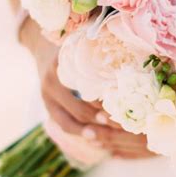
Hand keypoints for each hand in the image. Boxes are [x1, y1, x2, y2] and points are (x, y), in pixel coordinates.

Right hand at [20, 17, 155, 158]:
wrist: (40, 43)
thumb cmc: (71, 40)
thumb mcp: (82, 39)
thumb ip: (100, 42)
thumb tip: (135, 44)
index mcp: (64, 63)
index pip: (85, 87)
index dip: (103, 100)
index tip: (121, 108)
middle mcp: (53, 80)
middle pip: (78, 108)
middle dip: (100, 120)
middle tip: (121, 126)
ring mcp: (47, 95)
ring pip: (67, 120)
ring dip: (88, 131)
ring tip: (105, 137)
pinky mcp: (46, 105)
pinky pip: (61, 123)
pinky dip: (77, 131)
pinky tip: (92, 137)